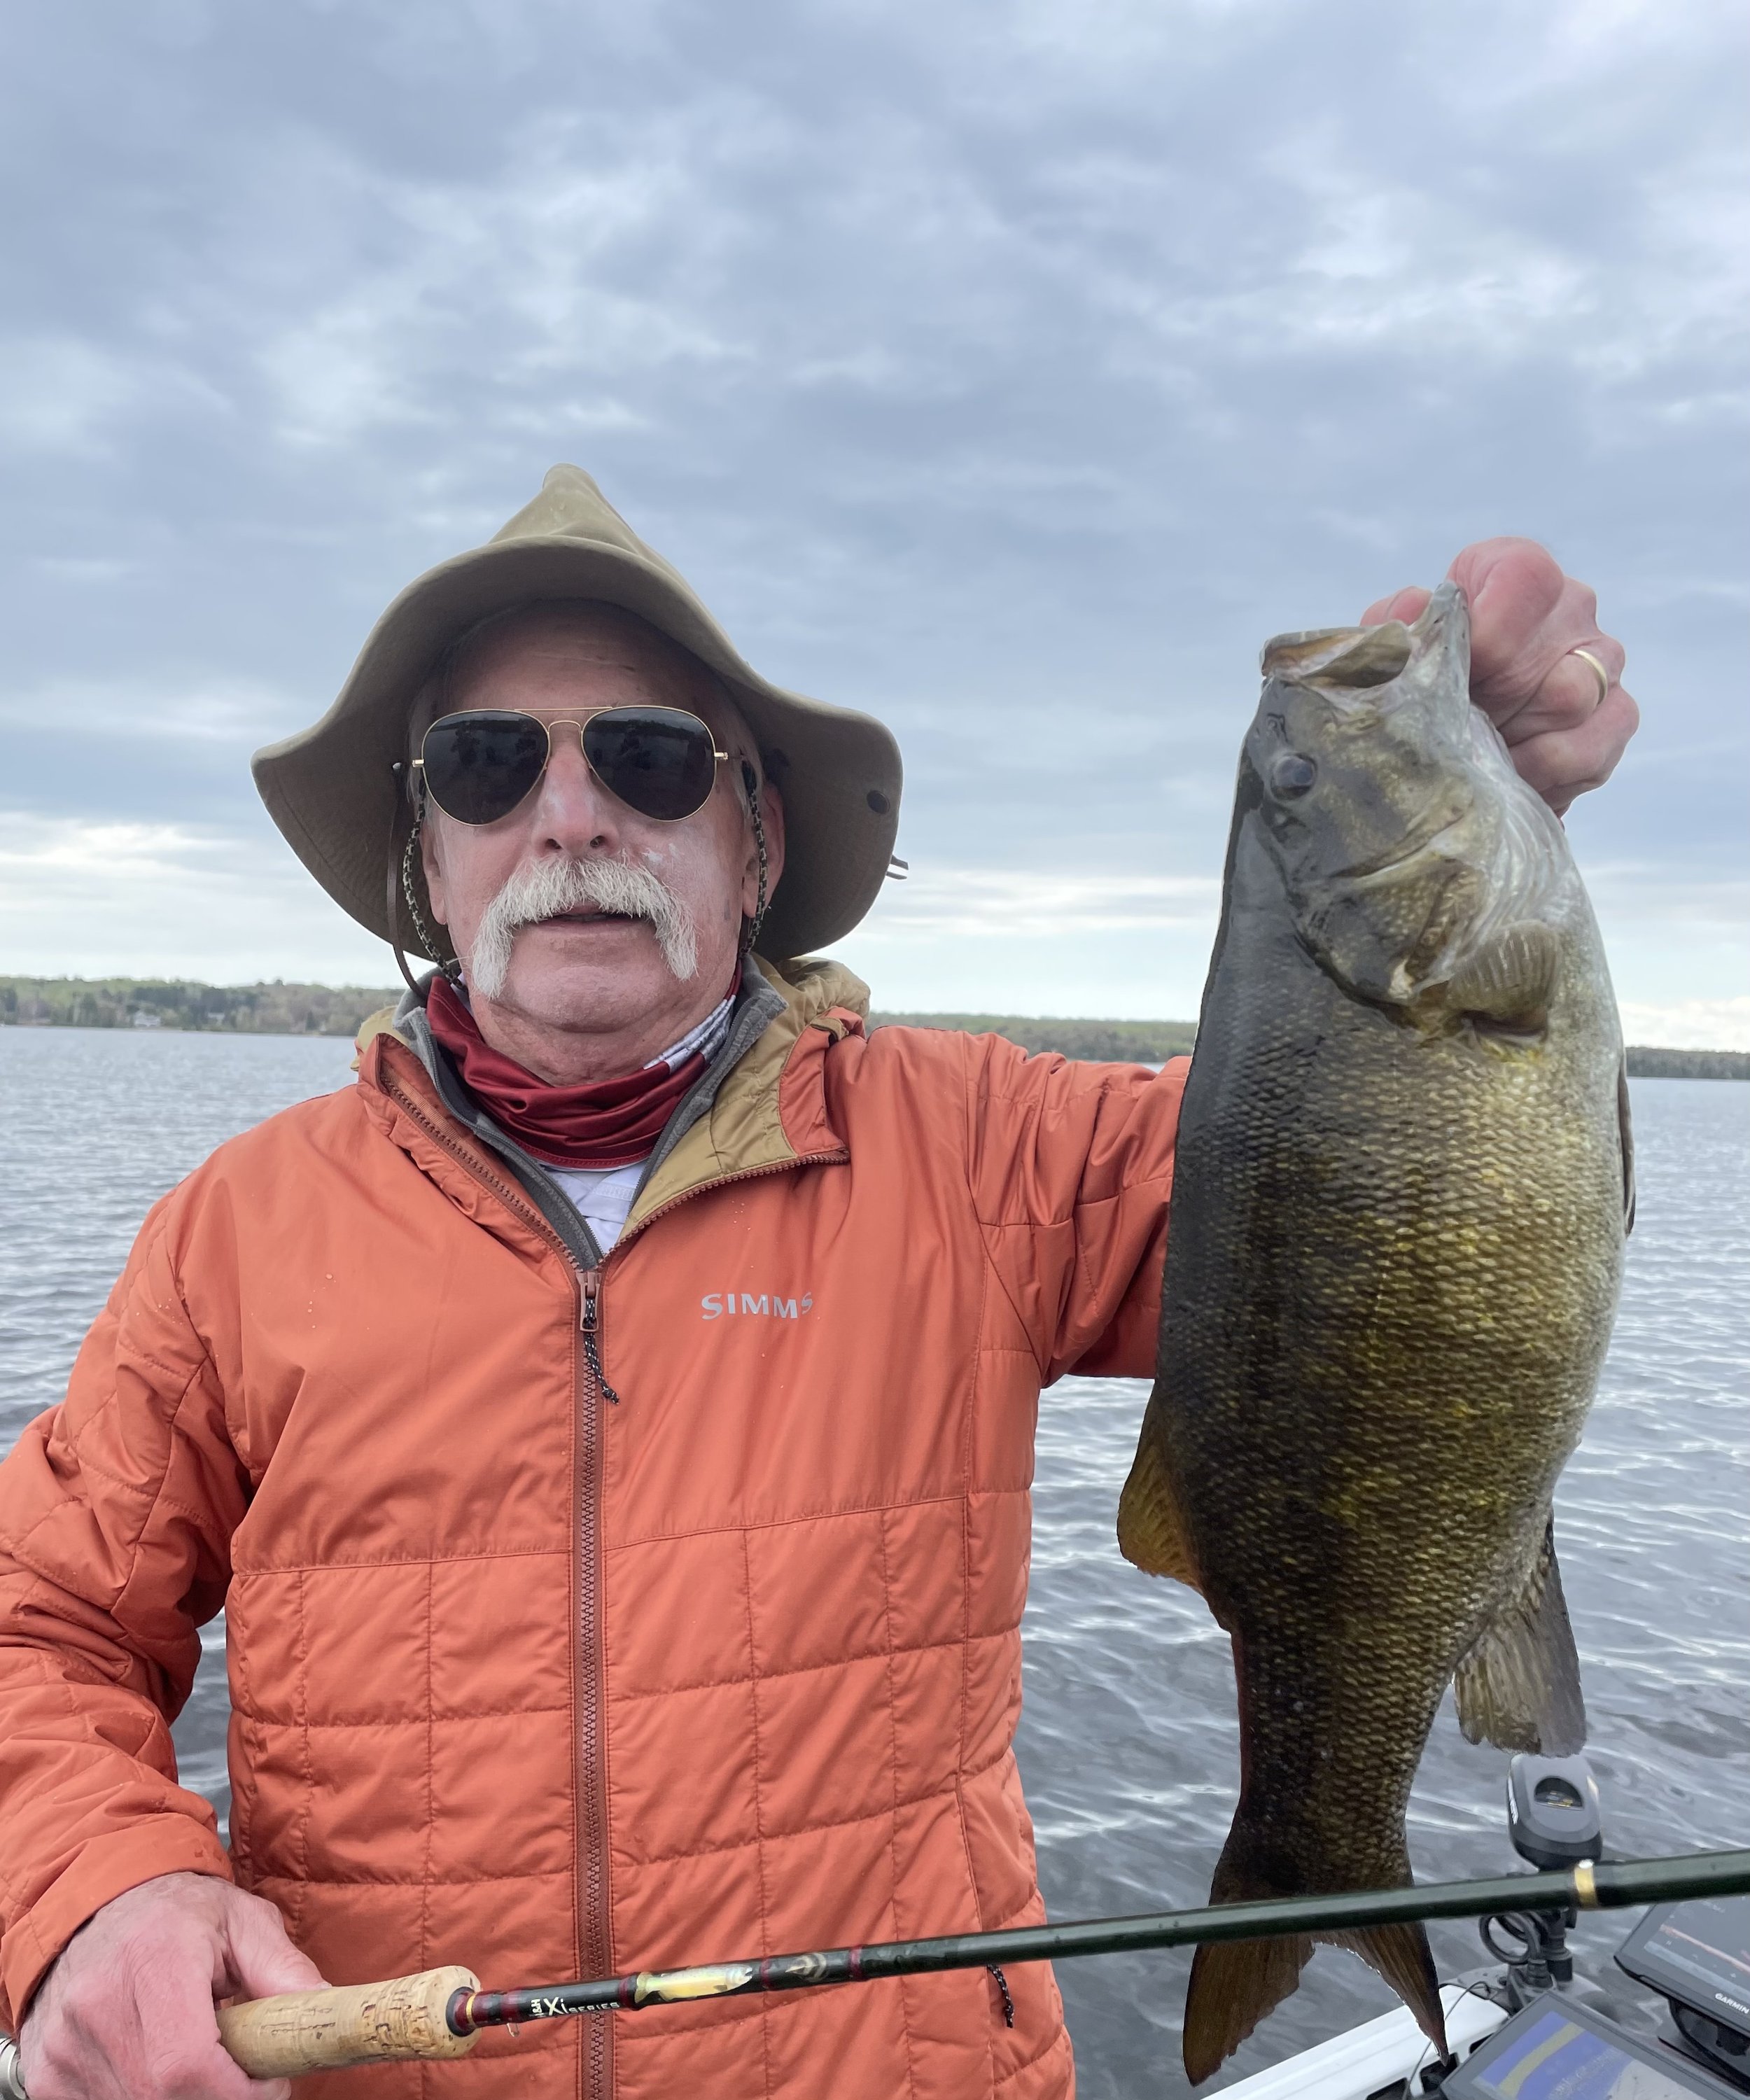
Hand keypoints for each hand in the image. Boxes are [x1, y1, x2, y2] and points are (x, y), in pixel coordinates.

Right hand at [19, 1871, 324, 2098]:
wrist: (96, 1905)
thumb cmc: (175, 1913)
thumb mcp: (243, 1922)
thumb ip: (284, 1970)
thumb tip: (328, 2011)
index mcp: (152, 1960)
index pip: (186, 2065)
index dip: (236, 2092)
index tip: (269, 2086)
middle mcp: (97, 2006)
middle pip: (161, 2096)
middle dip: (216, 2097)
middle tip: (243, 2076)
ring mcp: (63, 2047)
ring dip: (180, 2098)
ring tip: (199, 2058)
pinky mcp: (45, 2076)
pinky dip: (143, 2098)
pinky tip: (157, 2069)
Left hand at [1362, 537, 1638, 814]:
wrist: (1445, 724)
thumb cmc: (1420, 672)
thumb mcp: (1394, 645)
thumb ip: (1393, 624)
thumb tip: (1412, 610)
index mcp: (1516, 572)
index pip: (1526, 579)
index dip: (1489, 630)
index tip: (1459, 669)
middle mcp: (1571, 606)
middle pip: (1544, 656)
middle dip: (1489, 702)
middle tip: (1454, 726)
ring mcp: (1601, 660)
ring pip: (1569, 701)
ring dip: (1511, 741)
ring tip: (1476, 754)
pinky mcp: (1616, 716)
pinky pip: (1590, 751)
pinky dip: (1542, 774)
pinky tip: (1509, 775)